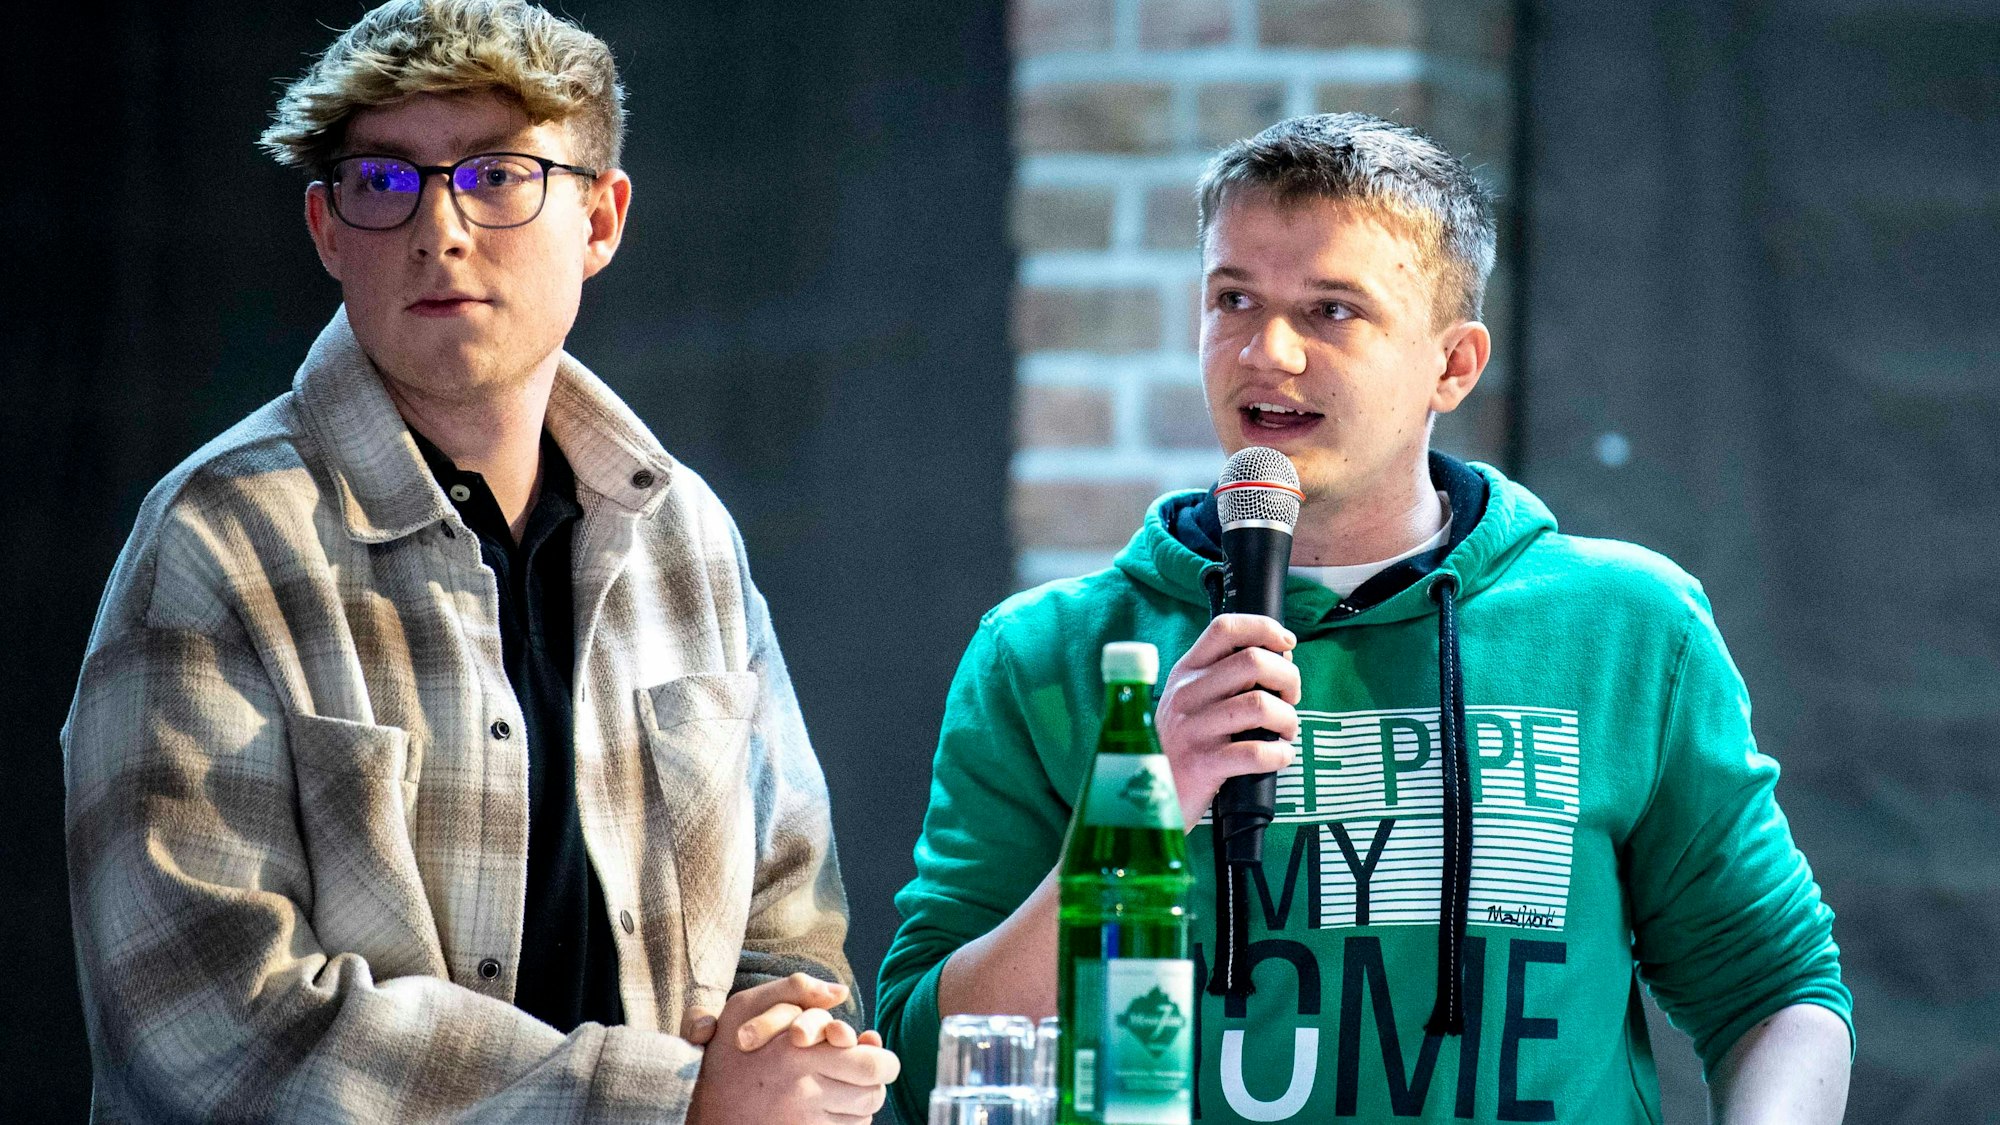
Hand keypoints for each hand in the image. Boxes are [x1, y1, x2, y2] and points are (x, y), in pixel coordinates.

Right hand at [686, 974, 900, 1124]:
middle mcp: (803, 1093)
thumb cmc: (724, 1051)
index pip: (871, 1064)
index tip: (874, 1051)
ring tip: (842, 1087)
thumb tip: (841, 992)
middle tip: (869, 1070)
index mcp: (795, 1054)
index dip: (882, 1058)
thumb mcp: (747, 1006)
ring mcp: (801, 1124)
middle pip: (873, 1094)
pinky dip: (845, 1121)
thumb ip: (796, 990)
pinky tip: (828, 1107)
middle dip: (876, 1080)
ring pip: (862, 1118)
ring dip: (860, 1101)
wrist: (695, 1105)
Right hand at [1155, 613, 1300, 829]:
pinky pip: (1255, 752)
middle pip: (1252, 662)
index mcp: (1186, 672)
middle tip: (1290, 698)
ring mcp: (1193, 729)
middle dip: (1288, 678)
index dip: (1264, 628)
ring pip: (1259, 705)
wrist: (1143, 796)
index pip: (1225, 628)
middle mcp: (1187, 694)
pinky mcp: (1202, 764)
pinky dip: (1279, 754)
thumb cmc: (1179, 747)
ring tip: (1285, 732)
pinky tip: (1278, 756)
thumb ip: (1224, 678)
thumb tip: (1279, 657)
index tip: (1287, 644)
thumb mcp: (1189, 702)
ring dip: (1287, 718)